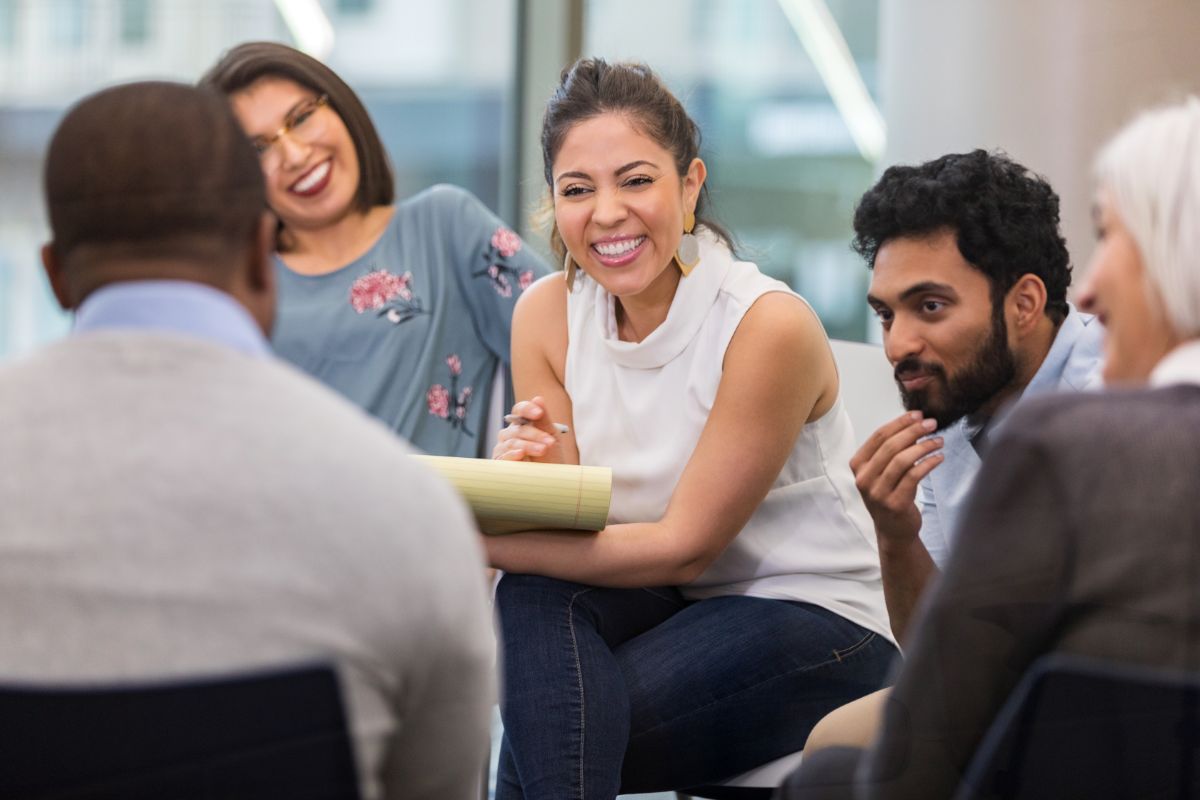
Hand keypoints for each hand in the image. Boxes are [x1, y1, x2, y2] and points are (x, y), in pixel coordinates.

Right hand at [493, 396, 567, 462]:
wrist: (550, 478)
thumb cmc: (551, 457)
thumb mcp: (551, 436)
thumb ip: (544, 418)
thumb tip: (538, 398)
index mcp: (521, 424)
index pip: (519, 410)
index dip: (527, 409)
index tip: (539, 413)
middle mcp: (510, 434)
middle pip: (517, 428)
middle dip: (535, 434)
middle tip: (549, 442)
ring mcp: (503, 448)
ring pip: (512, 442)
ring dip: (529, 445)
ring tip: (543, 450)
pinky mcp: (500, 462)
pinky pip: (503, 455)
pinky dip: (512, 454)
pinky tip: (522, 454)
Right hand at [850, 410, 944, 549]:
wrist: (893, 530)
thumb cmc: (889, 495)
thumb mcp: (882, 472)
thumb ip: (891, 451)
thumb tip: (914, 424)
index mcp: (858, 466)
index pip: (878, 437)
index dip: (899, 423)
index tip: (917, 415)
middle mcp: (864, 479)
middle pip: (890, 446)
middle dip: (913, 431)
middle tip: (932, 424)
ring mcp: (878, 493)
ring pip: (902, 460)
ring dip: (924, 447)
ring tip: (939, 441)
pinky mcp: (895, 503)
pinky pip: (914, 476)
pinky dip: (928, 464)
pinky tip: (939, 458)